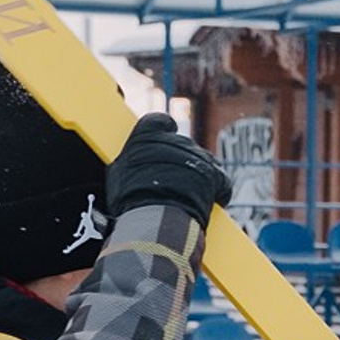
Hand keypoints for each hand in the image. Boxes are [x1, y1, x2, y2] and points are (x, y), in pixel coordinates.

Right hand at [104, 113, 232, 228]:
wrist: (158, 218)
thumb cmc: (131, 199)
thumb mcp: (119, 175)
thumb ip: (130, 161)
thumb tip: (125, 165)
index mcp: (147, 135)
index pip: (159, 121)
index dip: (163, 130)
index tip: (162, 140)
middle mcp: (175, 140)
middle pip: (182, 145)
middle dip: (179, 160)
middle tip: (171, 182)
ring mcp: (197, 156)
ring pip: (201, 161)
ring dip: (196, 175)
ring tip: (187, 196)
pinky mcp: (215, 174)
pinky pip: (220, 179)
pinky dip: (217, 190)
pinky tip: (210, 202)